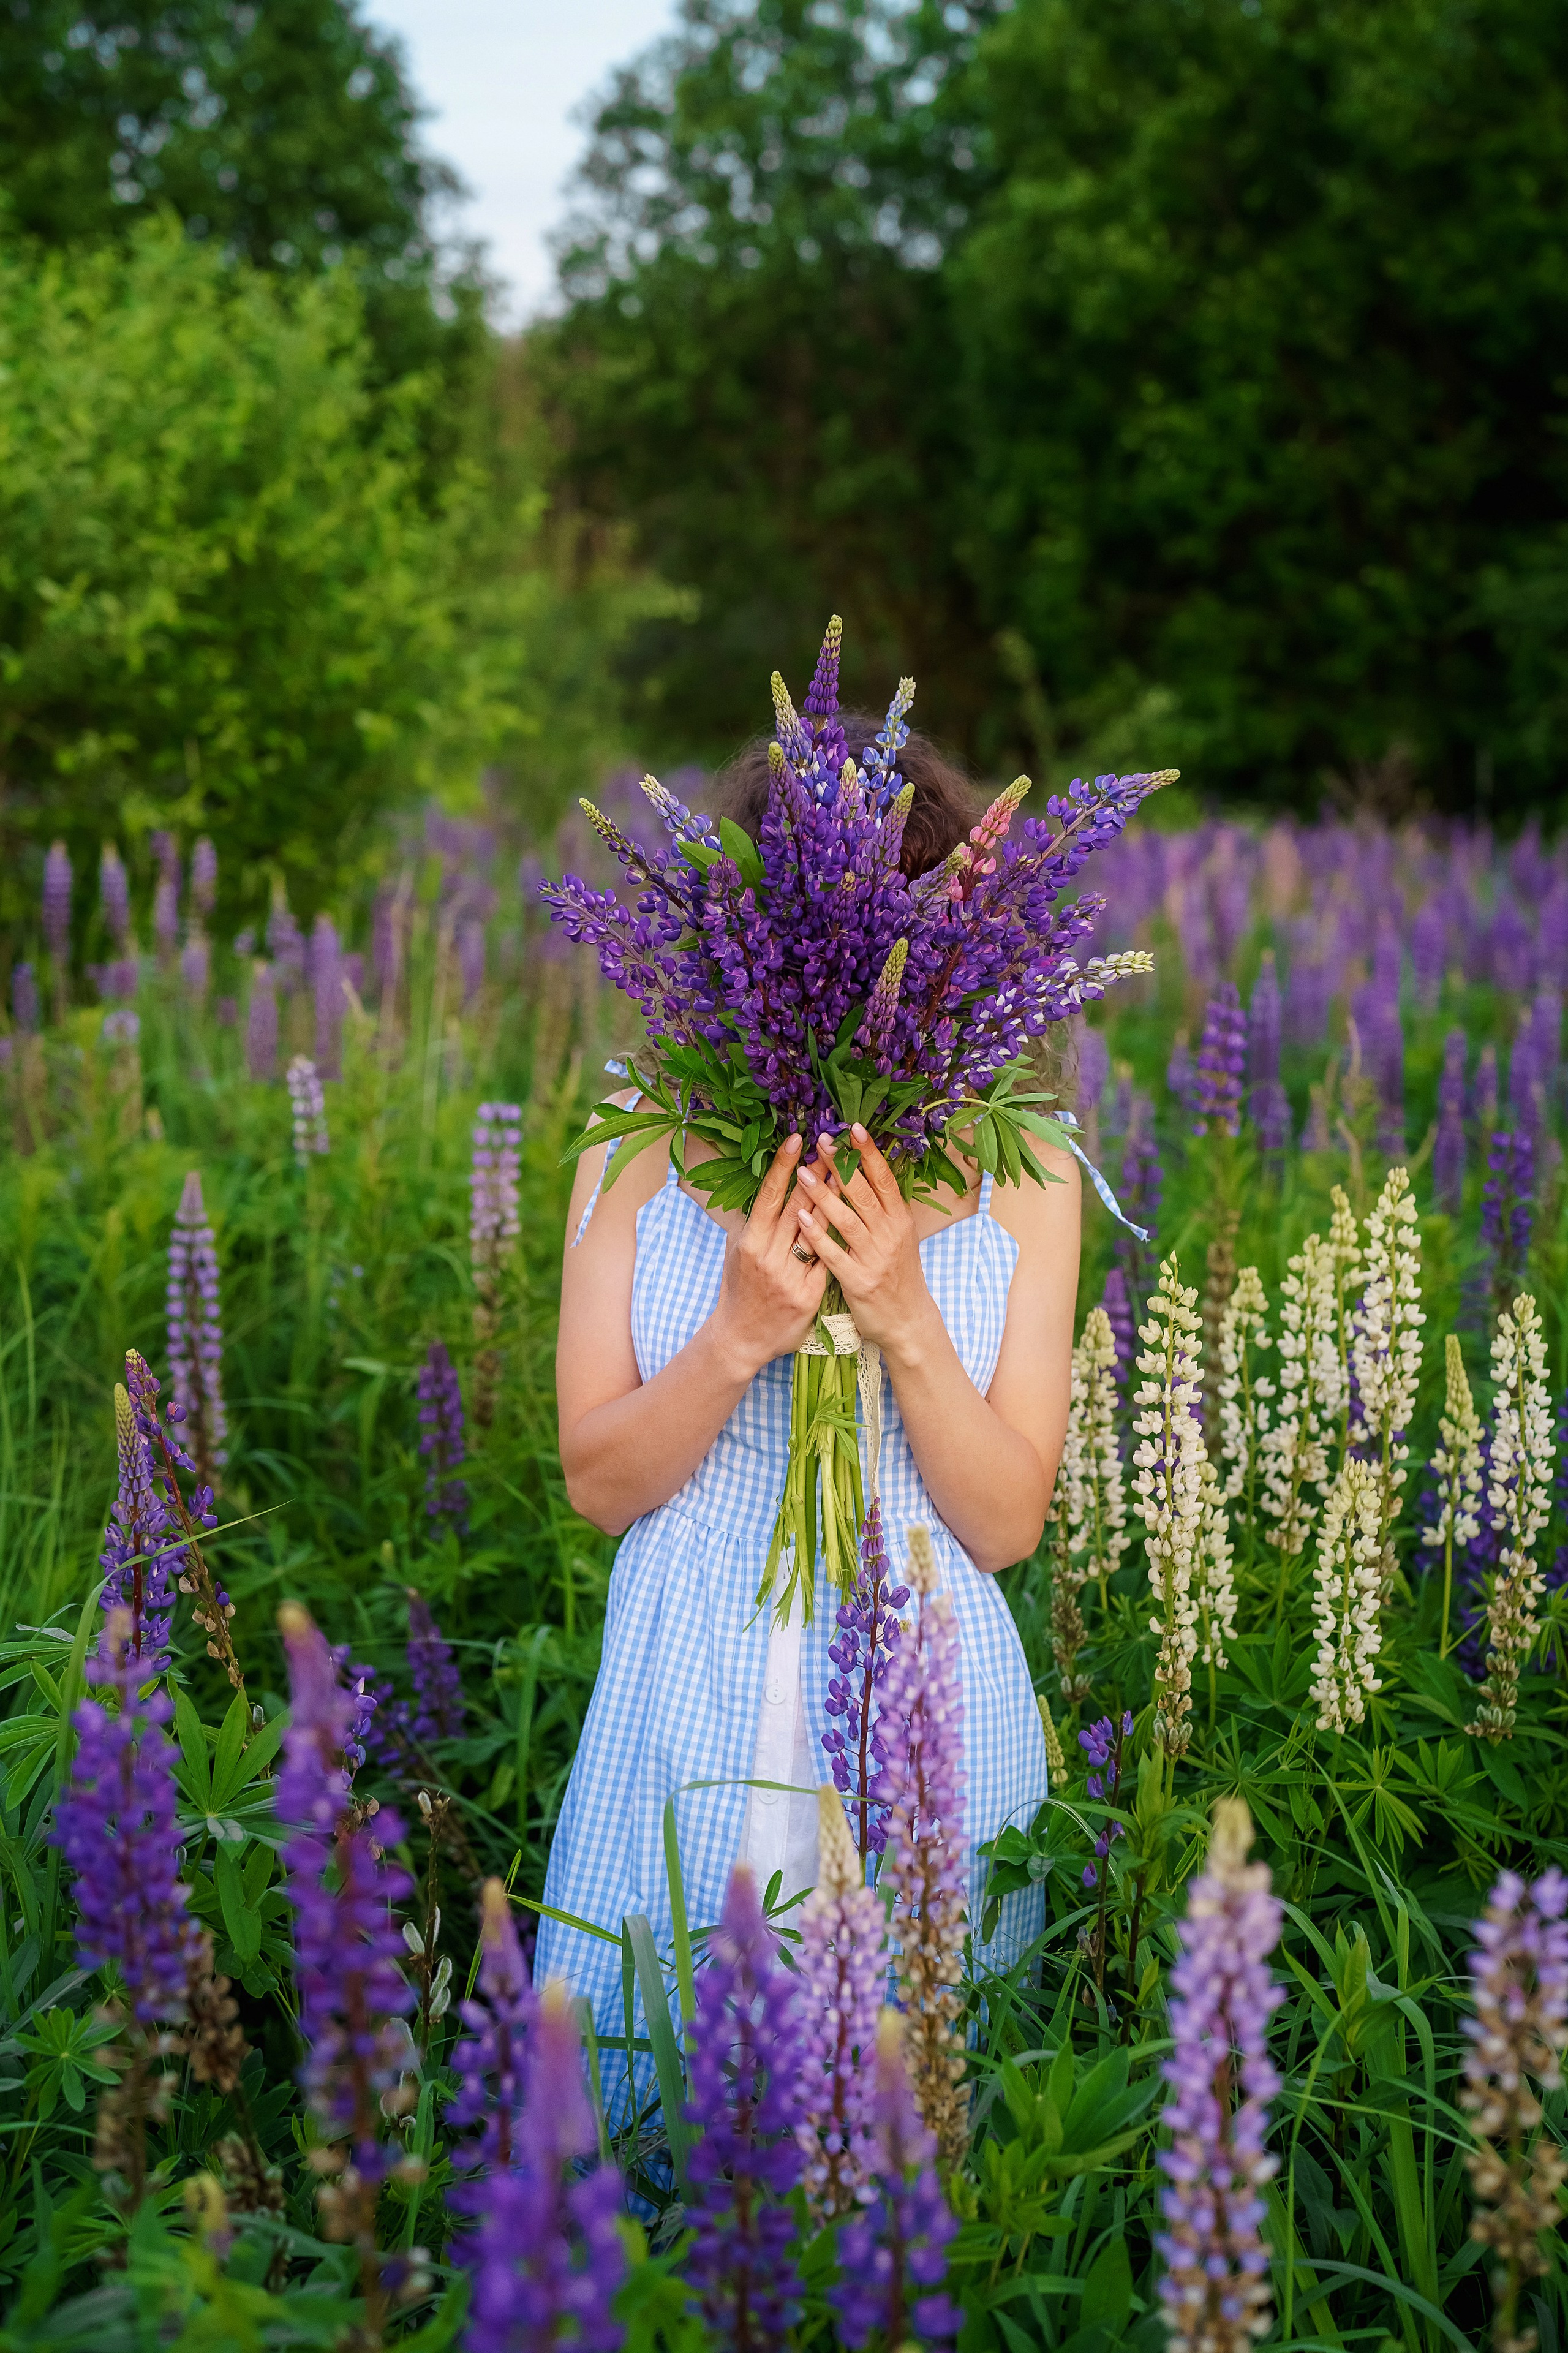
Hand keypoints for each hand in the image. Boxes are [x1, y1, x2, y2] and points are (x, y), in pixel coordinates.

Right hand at [708, 1134, 827, 1379]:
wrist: (743, 1339)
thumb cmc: (739, 1291)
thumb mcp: (738, 1253)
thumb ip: (752, 1223)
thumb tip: (766, 1190)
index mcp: (750, 1242)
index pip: (769, 1195)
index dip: (784, 1165)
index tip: (796, 1139)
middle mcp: (769, 1257)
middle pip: (798, 1207)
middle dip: (817, 1174)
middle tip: (833, 1145)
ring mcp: (790, 1277)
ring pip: (818, 1231)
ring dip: (834, 1200)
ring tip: (848, 1173)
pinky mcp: (809, 1295)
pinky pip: (828, 1260)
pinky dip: (838, 1239)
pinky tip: (854, 1219)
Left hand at [793, 1124, 940, 1359]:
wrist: (908, 1320)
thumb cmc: (898, 1274)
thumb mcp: (899, 1237)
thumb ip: (883, 1209)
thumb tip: (868, 1172)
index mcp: (899, 1220)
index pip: (884, 1179)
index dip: (868, 1153)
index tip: (853, 1128)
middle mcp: (890, 1234)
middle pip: (863, 1192)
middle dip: (841, 1165)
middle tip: (820, 1141)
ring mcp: (874, 1257)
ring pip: (846, 1219)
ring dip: (823, 1193)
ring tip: (802, 1171)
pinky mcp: (858, 1280)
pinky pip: (833, 1253)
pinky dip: (817, 1234)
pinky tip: (800, 1216)